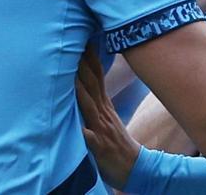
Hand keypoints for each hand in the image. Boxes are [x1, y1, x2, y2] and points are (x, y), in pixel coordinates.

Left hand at [77, 46, 140, 189]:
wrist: (133, 166)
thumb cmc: (115, 141)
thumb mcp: (107, 115)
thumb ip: (96, 98)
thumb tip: (84, 78)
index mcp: (104, 105)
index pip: (96, 77)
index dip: (90, 59)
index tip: (83, 40)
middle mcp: (103, 113)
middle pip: (93, 86)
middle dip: (83, 67)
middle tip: (75, 46)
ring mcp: (102, 129)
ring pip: (90, 108)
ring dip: (82, 93)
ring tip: (72, 79)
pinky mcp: (100, 148)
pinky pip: (91, 140)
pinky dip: (85, 134)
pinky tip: (80, 129)